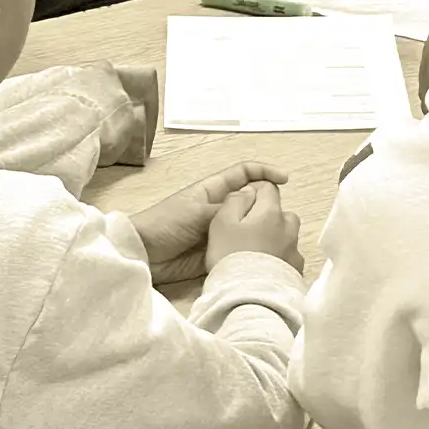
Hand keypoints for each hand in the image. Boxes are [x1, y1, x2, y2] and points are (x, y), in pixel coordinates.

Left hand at [133, 161, 290, 283]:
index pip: (243, 174)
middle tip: (281, 218)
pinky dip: (251, 252)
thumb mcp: (197, 210)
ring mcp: (219, 233)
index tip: (284, 180)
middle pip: (250, 202)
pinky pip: (238, 250)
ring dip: (261, 232)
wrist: (144, 254)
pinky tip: (264, 256)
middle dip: (267, 206)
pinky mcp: (217, 254)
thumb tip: (256, 202)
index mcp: (213, 191)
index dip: (264, 172)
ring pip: (247, 228)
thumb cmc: (166, 223)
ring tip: (278, 240)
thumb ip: (227, 207)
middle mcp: (220, 210)